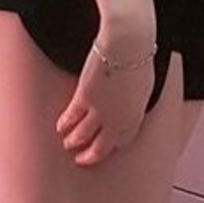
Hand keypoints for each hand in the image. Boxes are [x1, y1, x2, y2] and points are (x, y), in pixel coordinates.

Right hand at [55, 43, 154, 166]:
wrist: (128, 43)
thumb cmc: (139, 57)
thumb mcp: (143, 86)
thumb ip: (133, 100)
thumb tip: (125, 103)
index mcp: (136, 116)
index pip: (123, 140)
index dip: (111, 147)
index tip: (103, 149)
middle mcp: (119, 119)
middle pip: (102, 147)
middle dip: (90, 156)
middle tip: (81, 159)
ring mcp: (101, 111)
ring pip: (83, 135)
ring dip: (73, 141)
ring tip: (68, 143)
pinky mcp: (85, 99)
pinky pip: (71, 118)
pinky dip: (64, 124)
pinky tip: (60, 127)